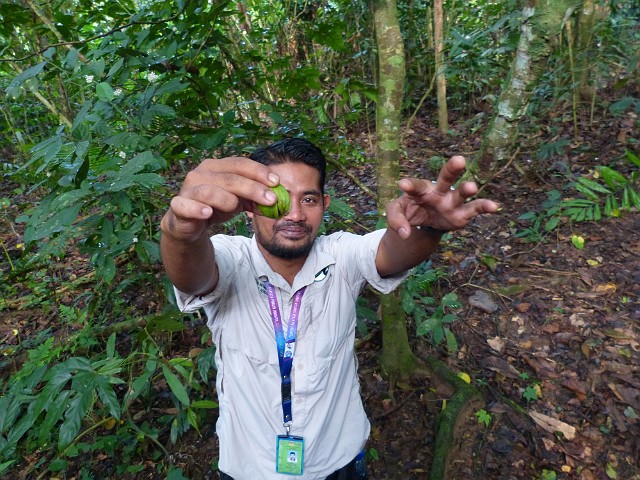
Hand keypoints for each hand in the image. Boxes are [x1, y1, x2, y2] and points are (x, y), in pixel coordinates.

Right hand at [161, 156, 279, 241]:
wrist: (189, 224)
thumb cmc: (215, 207)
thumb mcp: (238, 201)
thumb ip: (255, 199)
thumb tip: (278, 201)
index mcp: (216, 167)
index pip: (240, 164)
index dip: (259, 172)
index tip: (276, 182)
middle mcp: (200, 173)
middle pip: (230, 177)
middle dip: (252, 188)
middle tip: (271, 200)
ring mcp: (188, 189)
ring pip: (209, 190)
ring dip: (227, 199)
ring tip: (237, 207)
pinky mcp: (179, 206)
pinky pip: (186, 205)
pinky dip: (197, 209)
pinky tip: (207, 213)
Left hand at [385, 156, 498, 238]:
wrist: (425, 221)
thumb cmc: (411, 209)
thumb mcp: (398, 212)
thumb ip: (395, 220)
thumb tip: (405, 234)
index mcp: (421, 189)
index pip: (415, 186)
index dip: (410, 185)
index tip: (402, 185)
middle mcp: (439, 191)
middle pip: (446, 177)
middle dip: (452, 169)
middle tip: (459, 160)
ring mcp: (452, 201)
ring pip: (461, 193)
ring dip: (466, 189)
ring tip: (472, 187)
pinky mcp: (462, 214)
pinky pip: (475, 209)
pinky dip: (484, 207)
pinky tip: (493, 206)